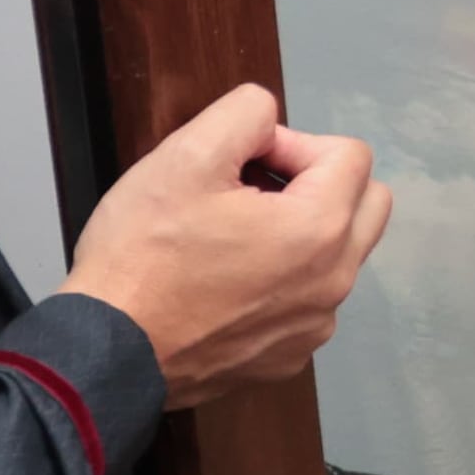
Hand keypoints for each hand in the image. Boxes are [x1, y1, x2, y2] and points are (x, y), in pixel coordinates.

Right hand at [64, 82, 390, 405]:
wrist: (107, 351)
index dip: (293, 144)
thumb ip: (246, 114)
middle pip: (366, 204)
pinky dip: (285, 283)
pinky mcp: (288, 359)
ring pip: (339, 255)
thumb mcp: (186, 155)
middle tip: (252, 190)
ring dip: (303, 233)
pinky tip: (227, 284)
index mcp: (320, 230)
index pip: (350, 155)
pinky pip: (309, 302)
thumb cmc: (142, 255)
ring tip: (234, 237)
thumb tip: (271, 123)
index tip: (243, 163)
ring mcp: (314, 328)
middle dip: (319, 183)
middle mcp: (334, 283)